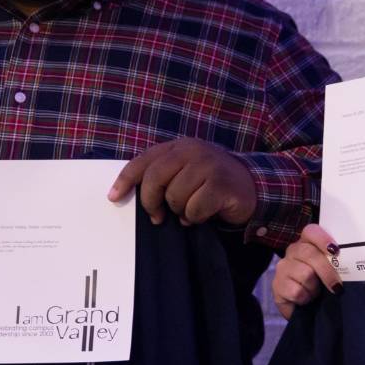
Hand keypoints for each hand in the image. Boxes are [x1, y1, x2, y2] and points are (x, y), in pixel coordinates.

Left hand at [108, 138, 259, 226]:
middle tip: (157, 217)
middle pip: (155, 179)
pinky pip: (194, 209)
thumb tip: (128, 195)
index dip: (125, 179)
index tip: (113, 197)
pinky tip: (205, 213)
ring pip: (175, 197)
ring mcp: (208, 165)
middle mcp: (192, 151)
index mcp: (179, 147)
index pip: (144, 161)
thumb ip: (162, 176)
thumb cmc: (211, 183)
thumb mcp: (185, 172)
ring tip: (192, 209)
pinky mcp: (221, 184)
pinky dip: (196, 217)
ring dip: (181, 211)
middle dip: (151, 202)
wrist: (252, 186)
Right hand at [270, 224, 340, 319]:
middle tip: (337, 286)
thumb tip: (354, 263)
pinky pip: (296, 291)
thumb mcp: (332, 271)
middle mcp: (293, 251)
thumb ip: (338, 263)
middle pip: (309, 254)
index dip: (323, 239)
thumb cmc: (321, 285)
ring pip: (305, 274)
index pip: (311, 231)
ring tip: (314, 292)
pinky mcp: (277, 285)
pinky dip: (305, 298)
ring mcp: (283, 267)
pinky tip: (304, 299)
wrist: (306, 308)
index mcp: (308, 243)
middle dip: (327, 272)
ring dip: (314, 288)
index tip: (335, 251)